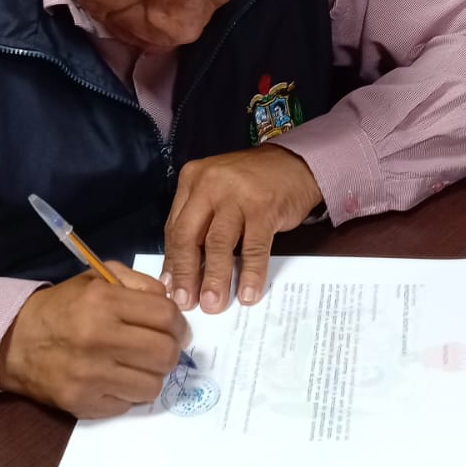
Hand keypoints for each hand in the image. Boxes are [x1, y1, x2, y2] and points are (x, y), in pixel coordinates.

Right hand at [0, 261, 189, 418]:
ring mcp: (90, 375)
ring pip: (152, 385)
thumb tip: (171, 304)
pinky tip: (114, 379)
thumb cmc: (62, 307)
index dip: (179, 324)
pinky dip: (128, 393)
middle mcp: (97, 338)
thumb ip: (138, 284)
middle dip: (171, 351)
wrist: (14, 342)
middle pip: (165, 353)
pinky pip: (128, 404)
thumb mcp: (96, 279)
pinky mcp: (83, 402)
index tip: (176, 329)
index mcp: (103, 301)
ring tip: (136, 365)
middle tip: (160, 348)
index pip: (166, 316)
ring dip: (151, 375)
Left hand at [161, 144, 322, 314]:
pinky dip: (250, 273)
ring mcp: (237, 196)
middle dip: (186, 274)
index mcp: (192, 180)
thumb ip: (198, 222)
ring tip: (213, 304)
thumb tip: (181, 271)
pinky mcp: (265, 208)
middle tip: (187, 303)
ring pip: (218, 244)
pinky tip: (248, 293)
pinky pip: (254, 248)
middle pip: (190, 236)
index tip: (170, 289)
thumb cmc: (251, 183)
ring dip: (215, 278)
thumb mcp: (216, 191)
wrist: (294, 163)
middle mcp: (210, 185)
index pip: (175, 228)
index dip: (172, 262)